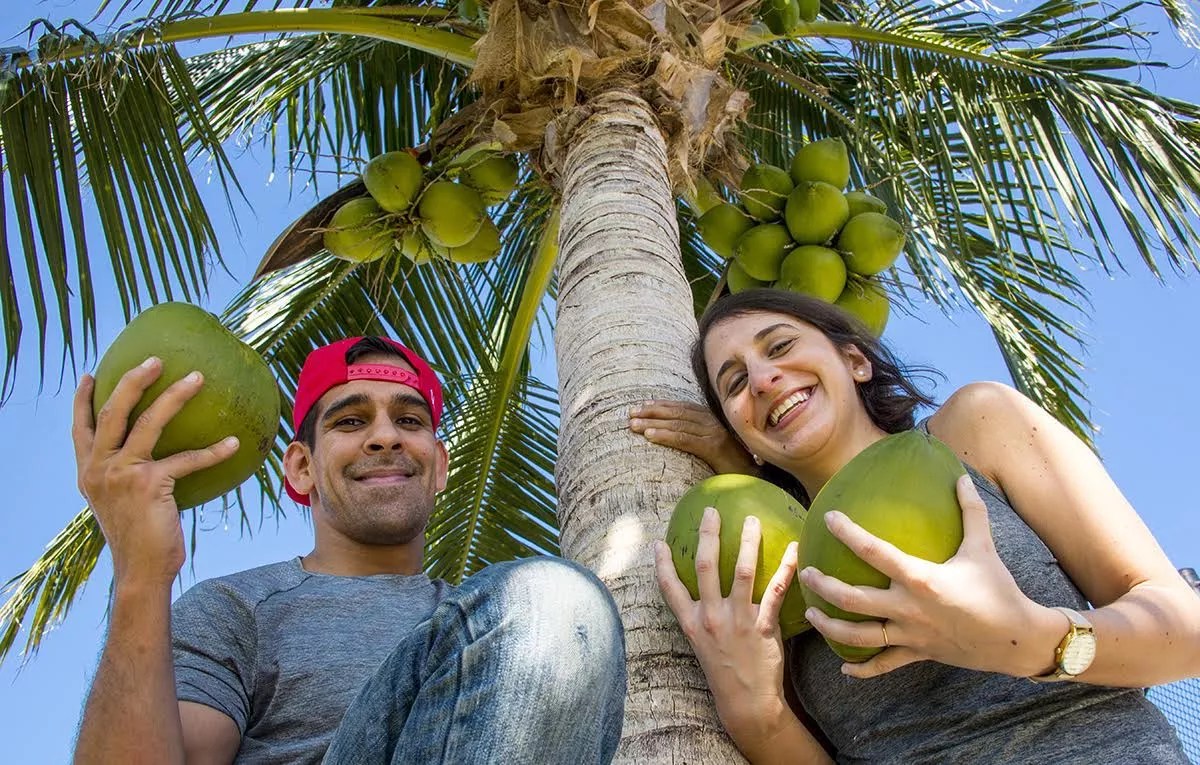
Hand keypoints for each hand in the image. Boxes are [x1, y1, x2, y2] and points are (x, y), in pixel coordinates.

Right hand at [73, 357, 239, 586]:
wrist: (140, 571)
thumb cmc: (139, 536)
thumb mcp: (121, 501)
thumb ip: (126, 475)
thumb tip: (155, 457)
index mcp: (89, 471)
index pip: (80, 428)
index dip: (82, 400)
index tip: (90, 374)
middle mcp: (99, 468)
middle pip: (112, 411)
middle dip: (133, 380)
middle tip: (156, 360)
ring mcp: (121, 474)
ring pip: (148, 422)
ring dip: (175, 396)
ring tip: (198, 378)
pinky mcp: (149, 485)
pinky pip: (186, 460)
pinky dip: (213, 450)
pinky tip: (233, 443)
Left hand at [630, 400, 757, 474]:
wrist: (754, 480)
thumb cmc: (731, 467)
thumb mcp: (712, 448)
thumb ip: (697, 438)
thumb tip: (675, 437)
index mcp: (711, 419)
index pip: (682, 407)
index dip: (660, 405)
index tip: (641, 406)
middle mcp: (713, 421)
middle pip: (677, 413)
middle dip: (651, 412)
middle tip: (630, 415)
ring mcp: (715, 433)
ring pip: (678, 424)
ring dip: (653, 423)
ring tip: (634, 425)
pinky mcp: (715, 447)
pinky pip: (685, 439)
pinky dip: (666, 436)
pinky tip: (650, 437)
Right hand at [655, 507, 799, 740]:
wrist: (747, 702)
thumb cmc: (724, 670)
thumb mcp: (702, 645)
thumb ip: (699, 617)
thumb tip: (701, 592)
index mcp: (692, 623)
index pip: (670, 588)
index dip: (662, 564)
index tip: (658, 543)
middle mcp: (711, 618)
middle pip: (705, 567)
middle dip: (707, 536)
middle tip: (711, 511)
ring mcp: (738, 621)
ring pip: (741, 572)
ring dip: (747, 542)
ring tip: (751, 520)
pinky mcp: (763, 627)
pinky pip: (775, 591)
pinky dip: (786, 567)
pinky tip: (793, 549)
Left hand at [799, 475, 1049, 678]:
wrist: (1019, 639)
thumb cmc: (999, 589)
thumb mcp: (983, 547)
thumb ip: (970, 511)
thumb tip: (960, 476)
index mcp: (920, 578)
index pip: (874, 551)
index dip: (848, 533)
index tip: (829, 518)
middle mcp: (908, 608)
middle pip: (853, 599)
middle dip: (824, 585)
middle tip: (807, 572)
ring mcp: (910, 635)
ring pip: (859, 636)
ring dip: (830, 626)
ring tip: (812, 613)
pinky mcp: (917, 654)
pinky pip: (884, 665)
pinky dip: (862, 670)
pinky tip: (844, 670)